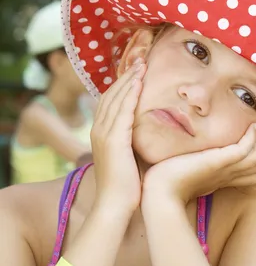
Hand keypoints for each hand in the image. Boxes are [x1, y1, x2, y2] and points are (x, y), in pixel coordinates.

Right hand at [90, 59, 144, 213]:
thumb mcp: (128, 160)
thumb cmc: (125, 189)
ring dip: (129, 79)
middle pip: (110, 94)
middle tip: (140, 59)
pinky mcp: (114, 140)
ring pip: (116, 99)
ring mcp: (104, 135)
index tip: (135, 71)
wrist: (114, 206)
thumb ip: (133, 145)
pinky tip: (140, 82)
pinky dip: (130, 94)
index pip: (109, 102)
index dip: (122, 85)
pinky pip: (123, 111)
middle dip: (125, 76)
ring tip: (142, 63)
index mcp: (101, 135)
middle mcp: (98, 131)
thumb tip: (148, 137)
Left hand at [142, 120, 255, 204]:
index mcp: (221, 181)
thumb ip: (196, 166)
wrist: (159, 194)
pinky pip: (244, 151)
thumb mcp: (186, 173)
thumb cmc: (166, 185)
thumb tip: (193, 157)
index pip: (251, 173)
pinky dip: (252, 138)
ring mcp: (224, 171)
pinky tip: (253, 126)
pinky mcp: (217, 163)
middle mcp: (226, 177)